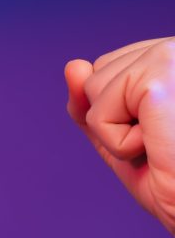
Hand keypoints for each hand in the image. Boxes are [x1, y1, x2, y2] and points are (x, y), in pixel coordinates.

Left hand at [65, 38, 174, 235]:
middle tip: (157, 142)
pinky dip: (118, 145)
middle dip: (112, 120)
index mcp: (172, 58)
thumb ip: (94, 107)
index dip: (115, 113)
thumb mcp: (123, 139)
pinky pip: (99, 114)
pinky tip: (155, 147)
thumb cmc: (173, 181)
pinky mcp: (160, 74)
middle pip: (95, 76)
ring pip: (92, 90)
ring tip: (159, 143)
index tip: (155, 133)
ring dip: (116, 134)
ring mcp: (172, 56)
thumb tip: (72, 67)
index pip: (107, 69)